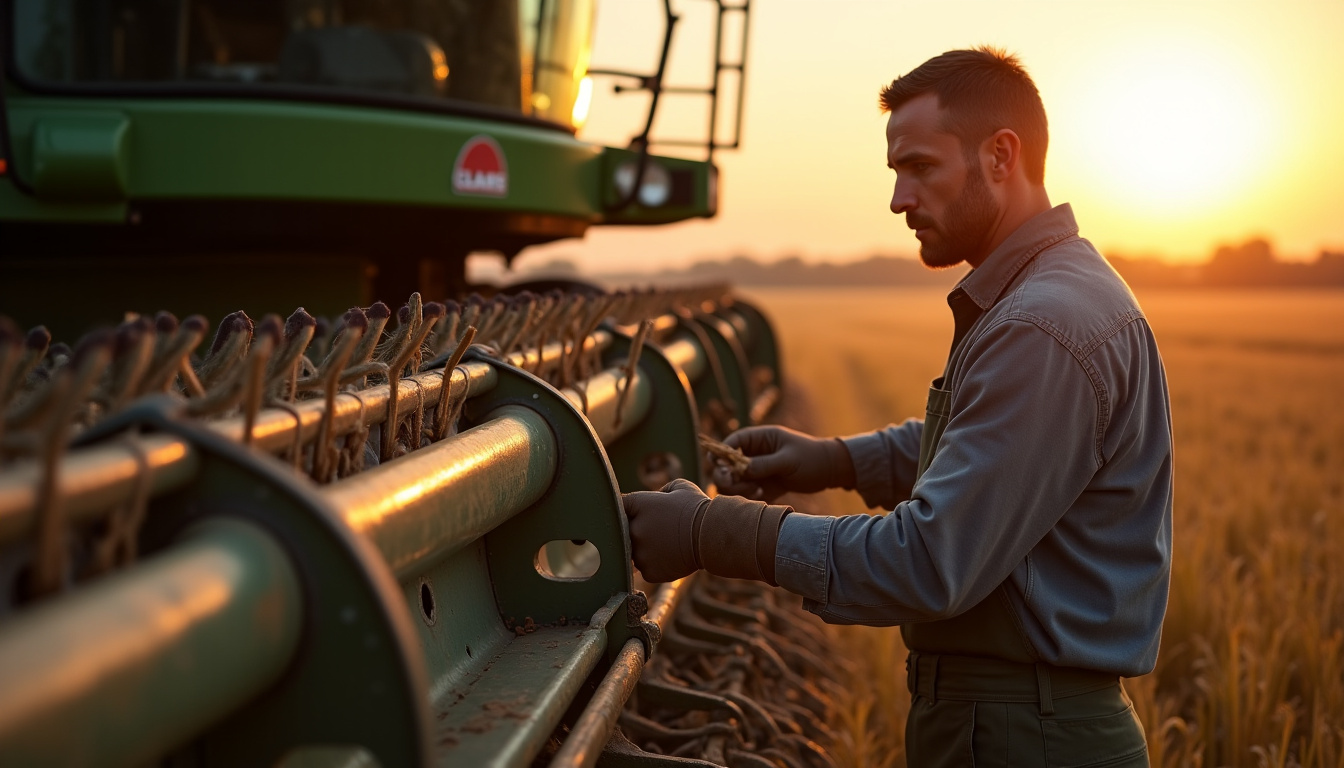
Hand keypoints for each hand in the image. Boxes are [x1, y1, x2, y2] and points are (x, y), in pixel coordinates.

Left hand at [622, 479, 792, 584]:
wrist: (713, 535)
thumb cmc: (698, 507)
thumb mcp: (679, 487)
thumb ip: (659, 491)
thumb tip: (655, 498)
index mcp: (637, 504)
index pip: (618, 506)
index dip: (626, 509)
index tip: (632, 512)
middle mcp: (633, 529)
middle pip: (624, 532)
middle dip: (637, 530)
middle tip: (659, 529)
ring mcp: (640, 553)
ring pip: (635, 553)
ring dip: (646, 549)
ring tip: (669, 543)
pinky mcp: (649, 572)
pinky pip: (646, 568)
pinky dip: (656, 564)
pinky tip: (672, 556)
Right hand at [718, 426, 855, 500]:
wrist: (830, 470)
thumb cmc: (811, 457)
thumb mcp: (788, 459)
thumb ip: (764, 464)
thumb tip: (739, 469)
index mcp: (758, 438)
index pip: (730, 443)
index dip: (720, 454)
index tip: (720, 467)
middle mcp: (753, 454)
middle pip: (726, 465)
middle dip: (727, 476)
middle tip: (737, 484)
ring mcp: (757, 471)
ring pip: (734, 482)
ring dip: (738, 489)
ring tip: (757, 492)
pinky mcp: (763, 486)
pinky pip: (747, 493)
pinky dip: (749, 498)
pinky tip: (764, 497)